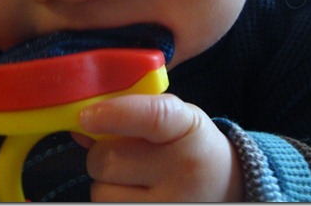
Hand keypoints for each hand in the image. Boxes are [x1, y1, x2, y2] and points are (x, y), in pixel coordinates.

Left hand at [78, 93, 242, 201]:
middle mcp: (185, 170)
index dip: (114, 114)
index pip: (152, 117)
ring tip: (135, 182)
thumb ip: (133, 114)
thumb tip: (82, 126)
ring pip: (101, 193)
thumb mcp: (176, 119)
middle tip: (122, 155)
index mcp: (188, 128)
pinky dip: (114, 201)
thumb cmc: (190, 147)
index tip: (87, 116)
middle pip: (108, 159)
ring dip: (107, 186)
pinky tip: (135, 196)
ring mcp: (172, 205)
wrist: (228, 188)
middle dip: (101, 155)